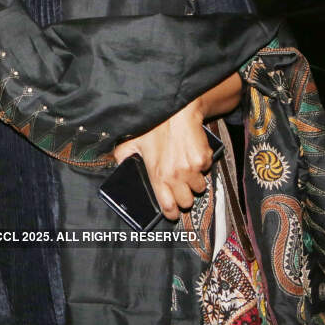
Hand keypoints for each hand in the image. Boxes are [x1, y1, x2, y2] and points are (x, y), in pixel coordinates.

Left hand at [113, 100, 210, 220]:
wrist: (177, 111)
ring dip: (193, 182)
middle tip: (179, 188)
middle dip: (183, 198)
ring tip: (185, 170)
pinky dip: (201, 166)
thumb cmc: (154, 125)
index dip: (171, 213)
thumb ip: (123, 155)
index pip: (168, 206)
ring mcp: (192, 168)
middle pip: (187, 202)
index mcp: (157, 174)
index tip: (172, 213)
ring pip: (199, 188)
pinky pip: (207, 170)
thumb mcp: (132, 140)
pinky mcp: (204, 159)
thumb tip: (118, 164)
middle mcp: (176, 175)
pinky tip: (192, 155)